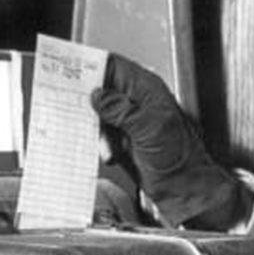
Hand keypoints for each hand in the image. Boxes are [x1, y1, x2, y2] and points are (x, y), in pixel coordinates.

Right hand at [91, 54, 250, 230]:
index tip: (70, 71)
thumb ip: (121, 109)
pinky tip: (110, 153)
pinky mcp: (124, 139)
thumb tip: (98, 95)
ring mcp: (129, 120)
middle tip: (75, 108)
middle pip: (101, 88)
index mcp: (147, 90)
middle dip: (88, 101)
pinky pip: (102, 134)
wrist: (183, 188)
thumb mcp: (148, 128)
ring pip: (98, 113)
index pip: (114, 66)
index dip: (91, 66)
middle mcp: (137, 101)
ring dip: (96, 128)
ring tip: (107, 143)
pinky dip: (101, 143)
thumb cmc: (179, 158)